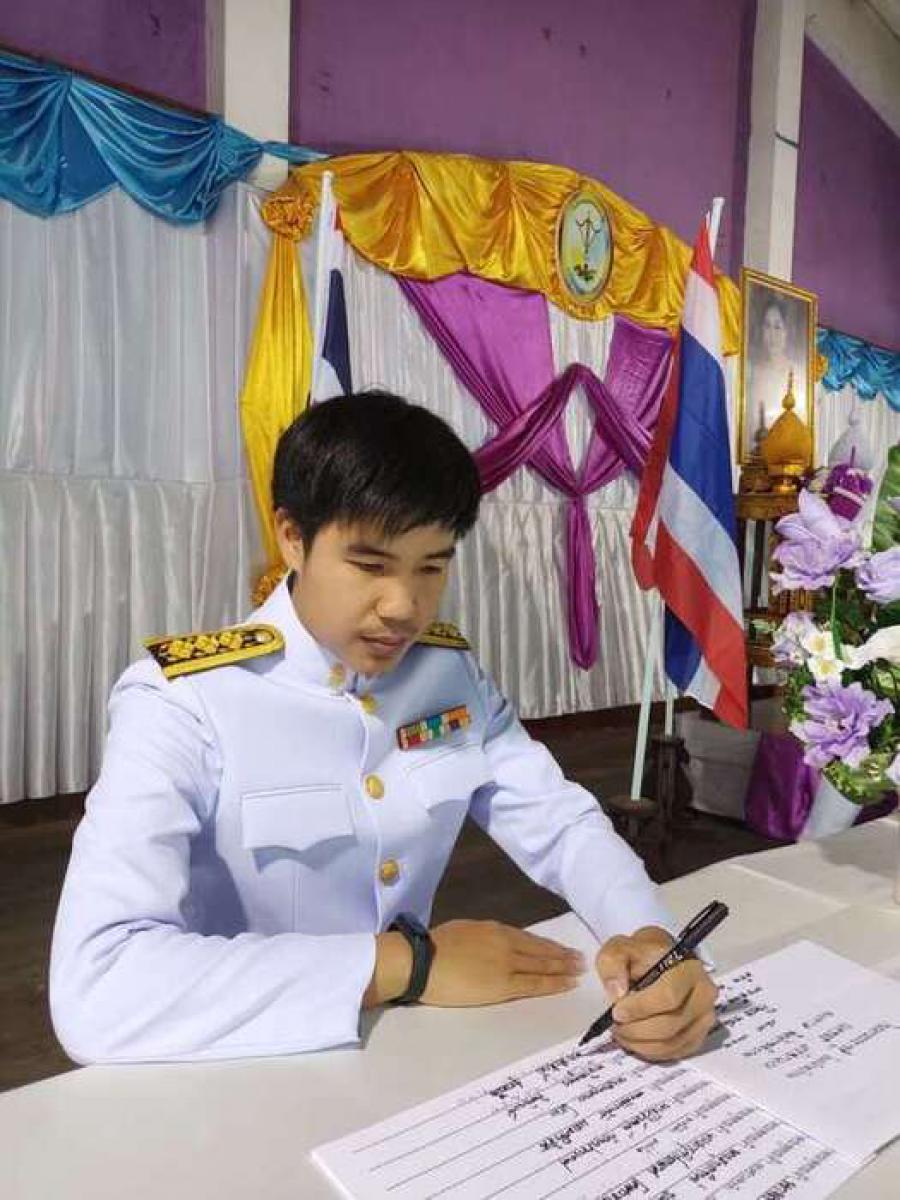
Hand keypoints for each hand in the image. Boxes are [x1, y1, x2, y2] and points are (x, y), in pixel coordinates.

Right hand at [421, 919, 585, 1006]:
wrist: (423, 961)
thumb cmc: (435, 946)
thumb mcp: (464, 931)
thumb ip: (482, 937)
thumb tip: (490, 943)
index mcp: (495, 929)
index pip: (529, 938)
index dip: (548, 945)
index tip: (562, 948)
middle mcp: (506, 943)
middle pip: (541, 951)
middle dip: (562, 956)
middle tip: (581, 959)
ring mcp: (507, 964)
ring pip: (543, 966)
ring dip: (563, 968)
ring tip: (579, 971)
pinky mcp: (503, 985)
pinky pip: (534, 984)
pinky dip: (554, 984)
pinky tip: (567, 984)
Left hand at [595, 926, 717, 1060]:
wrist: (659, 962)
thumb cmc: (642, 955)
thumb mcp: (620, 948)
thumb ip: (613, 963)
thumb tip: (617, 992)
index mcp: (689, 969)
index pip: (668, 996)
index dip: (640, 1008)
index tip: (616, 1011)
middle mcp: (703, 995)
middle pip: (669, 1025)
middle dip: (636, 1029)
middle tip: (614, 1024)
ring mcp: (703, 1018)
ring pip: (670, 1043)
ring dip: (639, 1043)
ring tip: (621, 1031)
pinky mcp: (697, 1036)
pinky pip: (673, 1052)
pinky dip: (649, 1051)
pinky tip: (634, 1038)